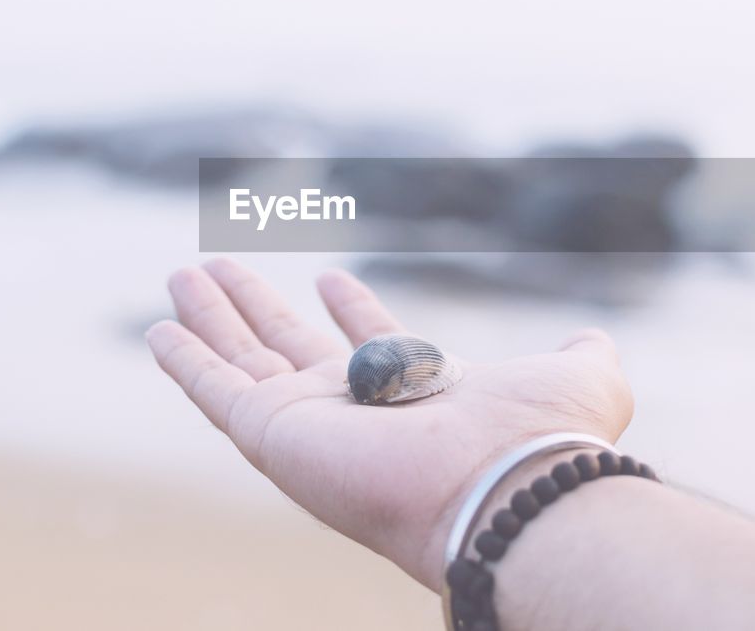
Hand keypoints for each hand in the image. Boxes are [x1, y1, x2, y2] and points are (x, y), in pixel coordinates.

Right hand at [146, 258, 634, 590]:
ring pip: (241, 361)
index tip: (329, 278)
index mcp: (413, 393)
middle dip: (254, 307)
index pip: (369, 343)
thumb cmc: (542, 438)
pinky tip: (160, 328)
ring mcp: (308, 423)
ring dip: (210, 318)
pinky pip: (214, 391)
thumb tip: (593, 340)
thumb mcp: (580, 380)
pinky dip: (184, 361)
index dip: (351, 308)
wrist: (505, 488)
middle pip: (287, 347)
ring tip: (182, 273)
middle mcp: (353, 410)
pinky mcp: (272, 434)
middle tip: (219, 266)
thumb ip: (584, 356)